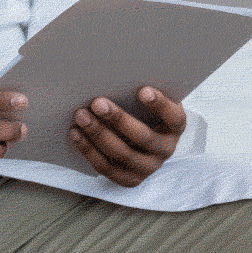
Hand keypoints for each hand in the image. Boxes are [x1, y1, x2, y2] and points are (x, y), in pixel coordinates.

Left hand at [68, 85, 186, 186]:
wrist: (146, 143)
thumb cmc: (146, 113)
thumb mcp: (152, 103)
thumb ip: (143, 93)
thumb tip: (119, 73)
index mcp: (176, 127)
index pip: (173, 117)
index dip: (159, 105)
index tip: (142, 90)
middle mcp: (166, 149)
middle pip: (143, 137)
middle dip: (118, 119)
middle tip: (97, 102)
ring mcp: (148, 167)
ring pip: (122, 154)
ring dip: (98, 134)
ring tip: (81, 116)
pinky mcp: (129, 179)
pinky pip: (106, 167)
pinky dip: (88, 150)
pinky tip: (75, 134)